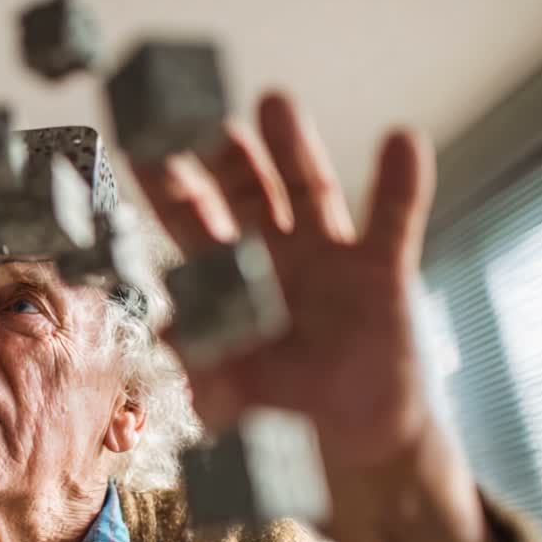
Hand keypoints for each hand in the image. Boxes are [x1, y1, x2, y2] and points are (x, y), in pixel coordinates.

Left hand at [135, 92, 507, 541]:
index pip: (187, 219)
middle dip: (223, 152)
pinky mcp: (381, 271)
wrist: (355, 439)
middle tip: (200, 110)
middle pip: (244, 189)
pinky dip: (399, 183)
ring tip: (275, 101)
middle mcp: (272, 255)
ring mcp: (327, 256)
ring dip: (293, 147)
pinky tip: (400, 140)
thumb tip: (169, 342)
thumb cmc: (283, 413)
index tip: (141, 141)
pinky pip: (393, 220)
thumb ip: (203, 374)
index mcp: (226, 279)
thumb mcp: (233, 398)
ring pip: (307, 189)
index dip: (164, 181)